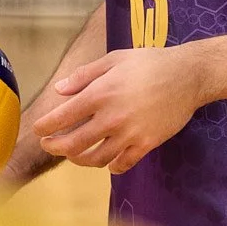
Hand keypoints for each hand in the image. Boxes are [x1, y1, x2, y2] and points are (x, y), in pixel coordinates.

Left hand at [32, 46, 205, 173]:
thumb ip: (84, 76)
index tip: (38, 130)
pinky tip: (107, 161)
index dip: (45, 126)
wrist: (188, 76)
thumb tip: (59, 90)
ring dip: (80, 159)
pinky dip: (111, 166)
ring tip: (75, 154)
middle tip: (49, 145)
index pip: (62, 117)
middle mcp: (112, 117)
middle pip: (74, 144)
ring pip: (96, 159)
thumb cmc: (149, 62)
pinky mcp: (146, 144)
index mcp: (100, 93)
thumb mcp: (114, 59)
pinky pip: (122, 164)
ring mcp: (130, 134)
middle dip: (55, 147)